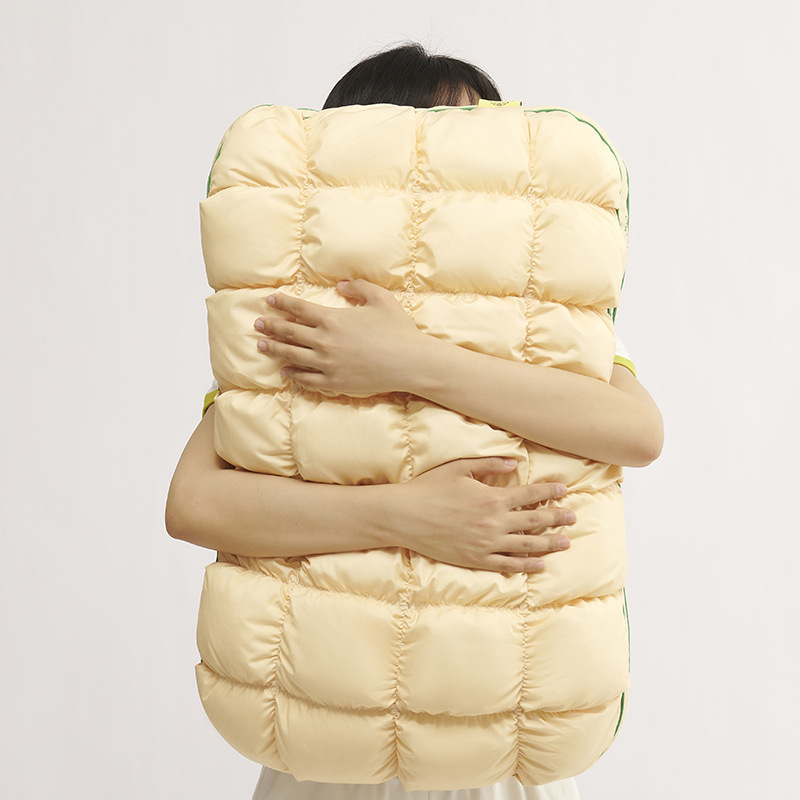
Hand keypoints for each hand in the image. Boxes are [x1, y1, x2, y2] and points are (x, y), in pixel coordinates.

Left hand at [254, 279, 423, 395]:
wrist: (410, 363)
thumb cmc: (398, 329)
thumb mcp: (380, 299)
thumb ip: (358, 288)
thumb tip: (341, 285)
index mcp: (333, 319)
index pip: (299, 310)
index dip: (282, 304)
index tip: (270, 301)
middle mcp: (324, 342)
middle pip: (289, 333)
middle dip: (271, 326)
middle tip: (258, 323)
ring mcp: (327, 364)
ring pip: (292, 356)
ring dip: (274, 349)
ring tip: (261, 346)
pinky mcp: (334, 383)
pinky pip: (306, 379)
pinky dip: (292, 374)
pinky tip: (284, 371)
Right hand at [392, 457, 575, 572]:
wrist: (404, 516)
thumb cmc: (429, 488)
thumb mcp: (459, 468)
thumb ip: (490, 464)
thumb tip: (514, 462)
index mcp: (492, 497)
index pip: (530, 494)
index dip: (549, 492)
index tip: (563, 490)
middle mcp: (494, 522)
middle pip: (535, 521)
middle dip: (557, 518)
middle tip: (573, 518)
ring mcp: (486, 543)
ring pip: (527, 545)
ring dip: (549, 543)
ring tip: (565, 542)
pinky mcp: (476, 559)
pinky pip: (507, 564)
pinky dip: (526, 565)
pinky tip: (539, 564)